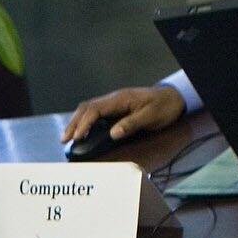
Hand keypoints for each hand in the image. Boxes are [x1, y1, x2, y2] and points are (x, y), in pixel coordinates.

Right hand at [63, 84, 185, 146]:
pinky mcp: (115, 107)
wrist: (173, 97)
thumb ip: (131, 124)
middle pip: (86, 108)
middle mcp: (113, 99)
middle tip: (64, 139)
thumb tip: (113, 134)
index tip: (77, 137)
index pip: (95, 110)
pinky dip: (85, 121)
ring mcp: (113, 102)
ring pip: (88, 109)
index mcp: (120, 99)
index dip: (84, 124)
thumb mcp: (150, 117)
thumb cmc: (163, 107)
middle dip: (73, 123)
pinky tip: (81, 131)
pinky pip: (95, 112)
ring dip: (76, 122)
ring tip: (68, 137)